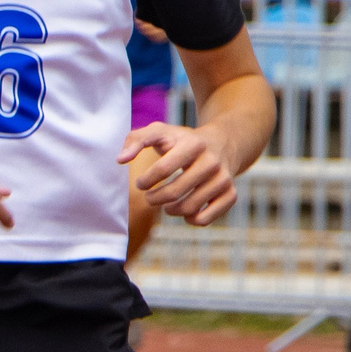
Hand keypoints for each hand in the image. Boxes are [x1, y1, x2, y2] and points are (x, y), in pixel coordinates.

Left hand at [119, 120, 239, 227]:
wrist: (222, 144)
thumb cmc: (181, 140)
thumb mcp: (160, 131)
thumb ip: (135, 139)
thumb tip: (120, 160)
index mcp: (193, 144)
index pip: (163, 168)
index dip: (146, 180)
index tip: (141, 183)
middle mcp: (212, 161)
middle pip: (174, 191)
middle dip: (154, 198)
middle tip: (149, 197)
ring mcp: (224, 179)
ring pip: (190, 207)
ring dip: (170, 210)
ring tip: (165, 204)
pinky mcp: (230, 194)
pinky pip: (206, 219)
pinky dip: (191, 220)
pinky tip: (185, 211)